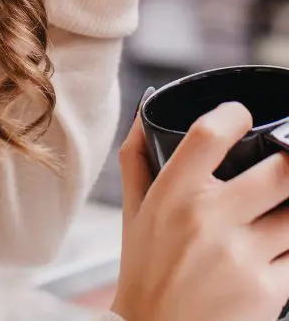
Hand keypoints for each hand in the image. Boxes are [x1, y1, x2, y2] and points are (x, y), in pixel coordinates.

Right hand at [111, 103, 288, 320]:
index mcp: (173, 192)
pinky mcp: (267, 291)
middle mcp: (208, 218)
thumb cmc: (146, 271)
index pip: (210, 133)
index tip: (244, 118)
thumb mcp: (133, 212)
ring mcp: (240, 255)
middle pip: (279, 170)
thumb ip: (138, 158)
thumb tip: (147, 115)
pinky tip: (279, 246)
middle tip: (284, 164)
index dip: (236, 114)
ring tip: (280, 207)